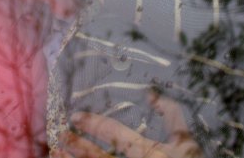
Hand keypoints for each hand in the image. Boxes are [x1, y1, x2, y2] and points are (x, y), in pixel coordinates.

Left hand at [58, 94, 203, 157]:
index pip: (116, 134)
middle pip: (100, 157)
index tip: (76, 116)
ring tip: (56, 153)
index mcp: (148, 152)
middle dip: (78, 146)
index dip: (93, 124)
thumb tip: (150, 92)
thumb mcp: (186, 141)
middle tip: (59, 137)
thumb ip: (171, 115)